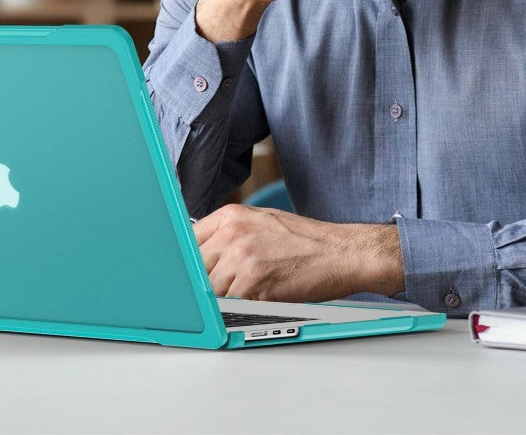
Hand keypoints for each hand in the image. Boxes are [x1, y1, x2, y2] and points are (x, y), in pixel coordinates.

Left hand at [193, 204, 403, 303]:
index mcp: (230, 215)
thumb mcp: (260, 221)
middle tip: (218, 290)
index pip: (188, 241)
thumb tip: (202, 252)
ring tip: (242, 297)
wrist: (339, 252)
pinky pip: (230, 304)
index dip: (188, 262)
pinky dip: (237, 310)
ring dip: (220, 299)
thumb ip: (229, 233)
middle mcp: (231, 234)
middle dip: (204, 282)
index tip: (186, 275)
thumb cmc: (304, 239)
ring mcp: (241, 258)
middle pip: (195, 267)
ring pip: (210, 289)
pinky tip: (253, 303)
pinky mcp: (254, 284)